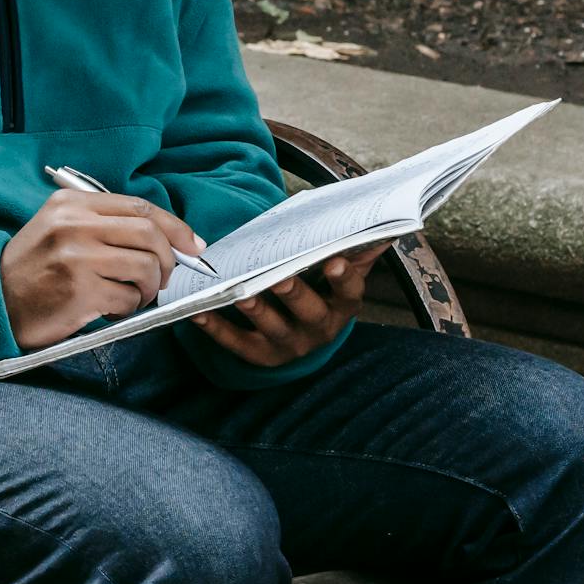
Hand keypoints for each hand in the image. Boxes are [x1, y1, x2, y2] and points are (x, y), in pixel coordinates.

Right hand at [0, 190, 207, 349]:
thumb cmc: (33, 268)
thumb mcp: (57, 228)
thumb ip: (102, 224)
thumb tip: (166, 238)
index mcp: (71, 204)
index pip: (139, 207)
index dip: (175, 227)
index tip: (193, 246)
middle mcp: (73, 224)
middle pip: (149, 234)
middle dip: (168, 260)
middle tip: (163, 278)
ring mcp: (76, 257)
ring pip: (145, 267)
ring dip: (149, 288)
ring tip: (133, 296)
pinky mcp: (80, 291)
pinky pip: (128, 299)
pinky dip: (129, 308)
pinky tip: (111, 308)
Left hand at [190, 244, 387, 366]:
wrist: (300, 335)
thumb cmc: (320, 291)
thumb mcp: (340, 276)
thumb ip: (358, 253)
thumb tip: (383, 229)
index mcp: (340, 306)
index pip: (349, 293)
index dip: (343, 278)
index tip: (334, 260)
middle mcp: (318, 329)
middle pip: (309, 312)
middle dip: (295, 294)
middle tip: (279, 278)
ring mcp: (289, 344)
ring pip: (273, 328)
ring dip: (257, 311)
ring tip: (240, 293)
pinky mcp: (259, 354)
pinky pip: (237, 342)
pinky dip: (217, 328)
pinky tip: (200, 312)